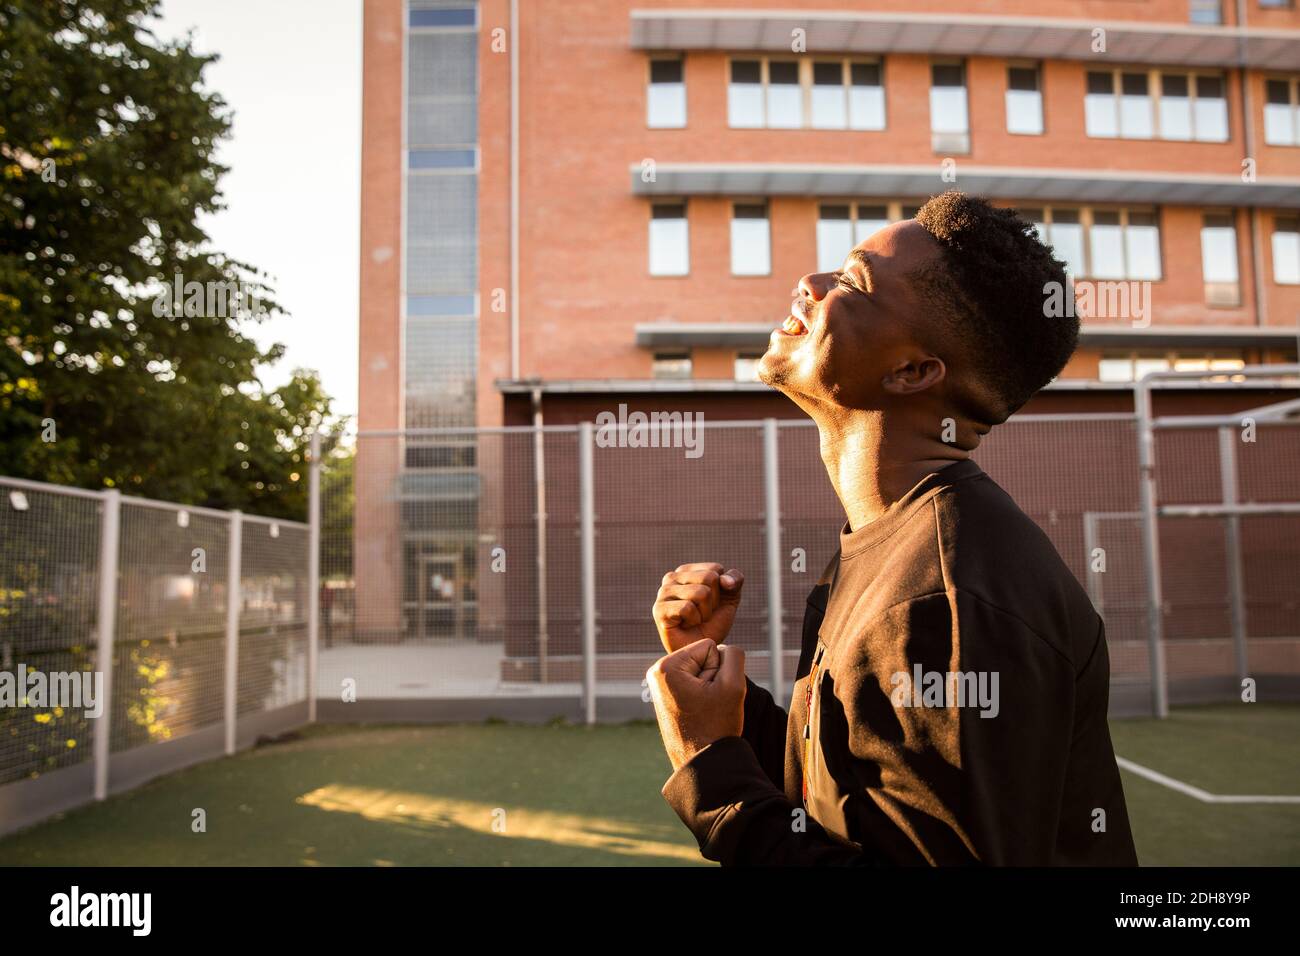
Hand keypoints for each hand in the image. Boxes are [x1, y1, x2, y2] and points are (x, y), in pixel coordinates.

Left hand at [646, 638, 746, 771]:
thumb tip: (722, 649)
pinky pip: (695, 682)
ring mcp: (659, 684)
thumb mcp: (734, 684)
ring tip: (703, 709)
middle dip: (713, 678)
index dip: (719, 670)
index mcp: (666, 666)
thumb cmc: (716, 727)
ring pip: (701, 670)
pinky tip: (698, 712)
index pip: (711, 647)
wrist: (703, 763)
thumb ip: (734, 655)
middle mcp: (657, 672)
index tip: (711, 695)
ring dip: (709, 687)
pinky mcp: (666, 694)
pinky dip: (702, 694)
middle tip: (708, 704)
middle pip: (704, 656)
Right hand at [652, 562, 744, 653]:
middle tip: (703, 614)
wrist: (700, 650)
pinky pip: (688, 608)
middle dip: (714, 601)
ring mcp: (663, 592)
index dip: (722, 590)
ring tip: (694, 620)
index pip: (716, 569)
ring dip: (704, 613)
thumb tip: (724, 580)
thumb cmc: (712, 623)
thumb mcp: (730, 598)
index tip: (711, 603)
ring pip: (700, 593)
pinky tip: (685, 626)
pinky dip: (694, 621)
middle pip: (709, 578)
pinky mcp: (659, 609)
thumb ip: (735, 581)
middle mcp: (672, 577)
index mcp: (687, 570)